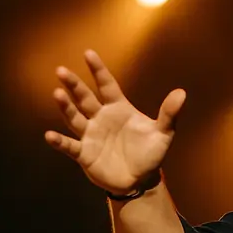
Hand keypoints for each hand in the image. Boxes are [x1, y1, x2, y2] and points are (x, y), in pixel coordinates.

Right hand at [44, 50, 185, 195]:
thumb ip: (169, 113)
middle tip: (61, 71)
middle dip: (74, 85)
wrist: (141, 179)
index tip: (88, 54)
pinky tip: (50, 135)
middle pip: (85, 98)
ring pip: (75, 118)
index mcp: (119, 109)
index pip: (107, 86)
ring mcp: (91, 135)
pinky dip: (59, 142)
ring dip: (66, 107)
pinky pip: (70, 146)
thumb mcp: (163, 133)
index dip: (98, 71)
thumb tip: (182, 92)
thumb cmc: (150, 153)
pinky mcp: (85, 154)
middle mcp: (101, 118)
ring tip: (57, 94)